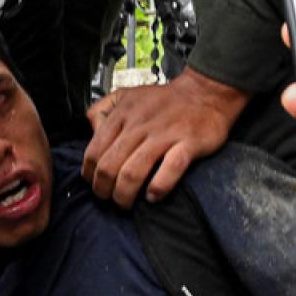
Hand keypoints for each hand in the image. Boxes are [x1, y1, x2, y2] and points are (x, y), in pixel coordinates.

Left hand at [83, 67, 246, 206]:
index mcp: (123, 114)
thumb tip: (91, 129)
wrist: (205, 92)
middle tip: (108, 198)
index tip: (94, 183)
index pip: (95, 150)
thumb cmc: (164, 100)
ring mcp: (164, 134)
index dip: (89, 173)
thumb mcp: (127, 94)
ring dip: (124, 194)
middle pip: (110, 165)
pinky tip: (153, 196)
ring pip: (134, 171)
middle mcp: (140, 125)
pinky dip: (158, 187)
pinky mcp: (188, 143)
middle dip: (103, 189)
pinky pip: (170, 169)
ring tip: (125, 203)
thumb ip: (103, 109)